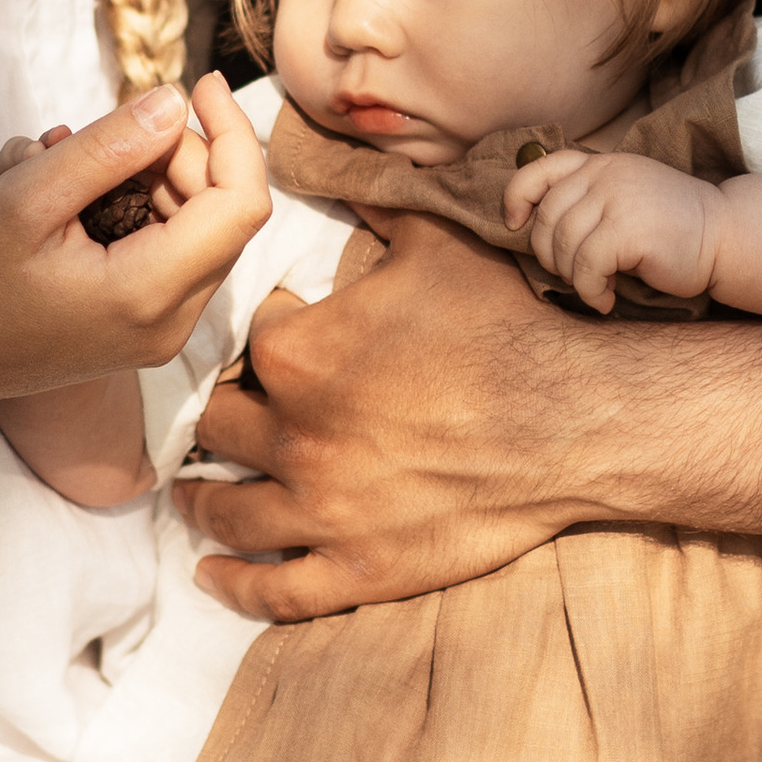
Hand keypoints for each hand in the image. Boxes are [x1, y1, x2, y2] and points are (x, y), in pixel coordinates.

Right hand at [0, 74, 267, 412]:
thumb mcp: (25, 198)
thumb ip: (106, 148)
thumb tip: (174, 101)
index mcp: (150, 294)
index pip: (242, 202)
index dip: (233, 133)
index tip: (198, 83)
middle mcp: (172, 322)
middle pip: (220, 210)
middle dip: (170, 153)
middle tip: (88, 135)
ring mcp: (162, 330)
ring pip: (194, 225)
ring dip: (142, 176)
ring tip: (58, 163)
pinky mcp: (145, 326)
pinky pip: (168, 249)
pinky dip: (130, 207)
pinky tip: (67, 196)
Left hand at [177, 210, 606, 619]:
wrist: (571, 417)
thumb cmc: (504, 327)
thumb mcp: (437, 242)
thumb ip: (380, 204)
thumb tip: (354, 173)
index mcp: (295, 354)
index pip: (247, 338)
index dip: (260, 331)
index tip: (273, 335)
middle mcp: (292, 435)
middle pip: (220, 426)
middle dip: (219, 415)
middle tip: (221, 415)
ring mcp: (321, 508)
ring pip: (227, 510)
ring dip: (201, 499)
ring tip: (189, 494)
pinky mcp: (358, 566)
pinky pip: (275, 588)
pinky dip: (235, 582)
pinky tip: (210, 573)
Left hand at [503, 147, 720, 313]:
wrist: (724, 236)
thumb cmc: (671, 228)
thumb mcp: (624, 197)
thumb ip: (587, 199)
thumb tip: (530, 228)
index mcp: (601, 163)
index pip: (539, 170)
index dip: (515, 198)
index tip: (514, 224)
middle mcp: (606, 174)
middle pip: (547, 218)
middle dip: (550, 255)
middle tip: (575, 275)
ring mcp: (618, 198)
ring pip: (564, 245)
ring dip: (573, 277)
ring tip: (598, 287)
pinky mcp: (629, 229)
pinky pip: (587, 267)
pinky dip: (590, 291)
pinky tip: (607, 299)